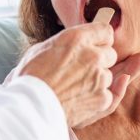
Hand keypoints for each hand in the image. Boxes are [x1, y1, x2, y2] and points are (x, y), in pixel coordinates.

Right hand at [15, 23, 139, 127]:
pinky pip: (109, 95)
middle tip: (81, 70)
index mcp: (76, 38)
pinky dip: (97, 98)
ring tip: (75, 87)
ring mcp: (99, 77)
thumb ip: (67, 43)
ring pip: (109, 75)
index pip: (106, 32)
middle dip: (100, 61)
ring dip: (98, 80)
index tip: (93, 47)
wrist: (29, 108)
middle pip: (110, 54)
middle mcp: (92, 55)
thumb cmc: (30, 78)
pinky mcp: (102, 98)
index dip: (100, 40)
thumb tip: (77, 42)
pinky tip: (79, 99)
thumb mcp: (43, 48)